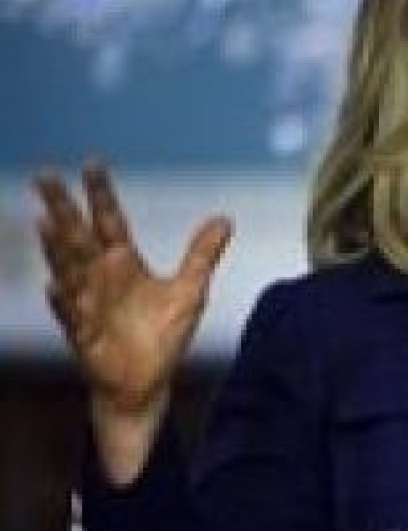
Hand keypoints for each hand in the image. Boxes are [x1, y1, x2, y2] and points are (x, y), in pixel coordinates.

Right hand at [33, 162, 231, 434]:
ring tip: (45, 222)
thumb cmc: (162, 335)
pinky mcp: (86, 335)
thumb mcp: (190, 290)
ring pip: (68, 270)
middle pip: (78, 236)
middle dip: (62, 207)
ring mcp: (88, 305)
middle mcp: (100, 279)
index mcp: (123, 264)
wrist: (146, 382)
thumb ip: (201, 254)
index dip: (101, 193)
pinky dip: (63, 301)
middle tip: (45, 175)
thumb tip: (225, 218)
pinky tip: (55, 285)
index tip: (91, 162)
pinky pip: (72, 316)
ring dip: (56, 248)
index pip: (109, 220)